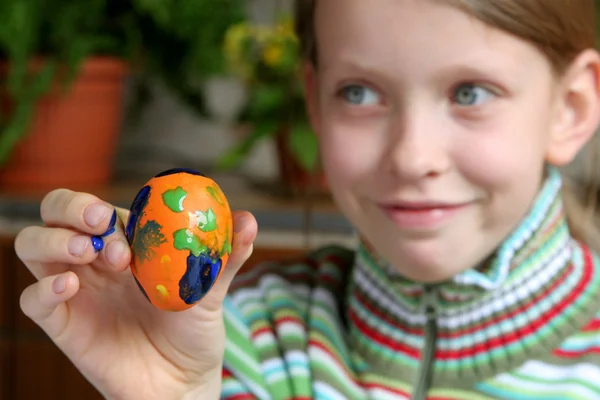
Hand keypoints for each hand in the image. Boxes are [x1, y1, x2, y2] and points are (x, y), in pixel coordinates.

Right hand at [14, 189, 256, 398]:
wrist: (184, 383)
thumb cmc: (195, 330)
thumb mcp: (212, 290)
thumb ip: (226, 256)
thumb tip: (248, 220)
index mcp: (126, 242)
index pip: (97, 205)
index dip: (101, 202)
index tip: (116, 216)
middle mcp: (96, 260)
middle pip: (56, 214)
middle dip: (70, 209)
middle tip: (99, 226)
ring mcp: (76, 291)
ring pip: (34, 247)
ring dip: (54, 241)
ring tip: (90, 254)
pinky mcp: (65, 325)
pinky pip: (33, 301)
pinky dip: (42, 289)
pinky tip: (69, 286)